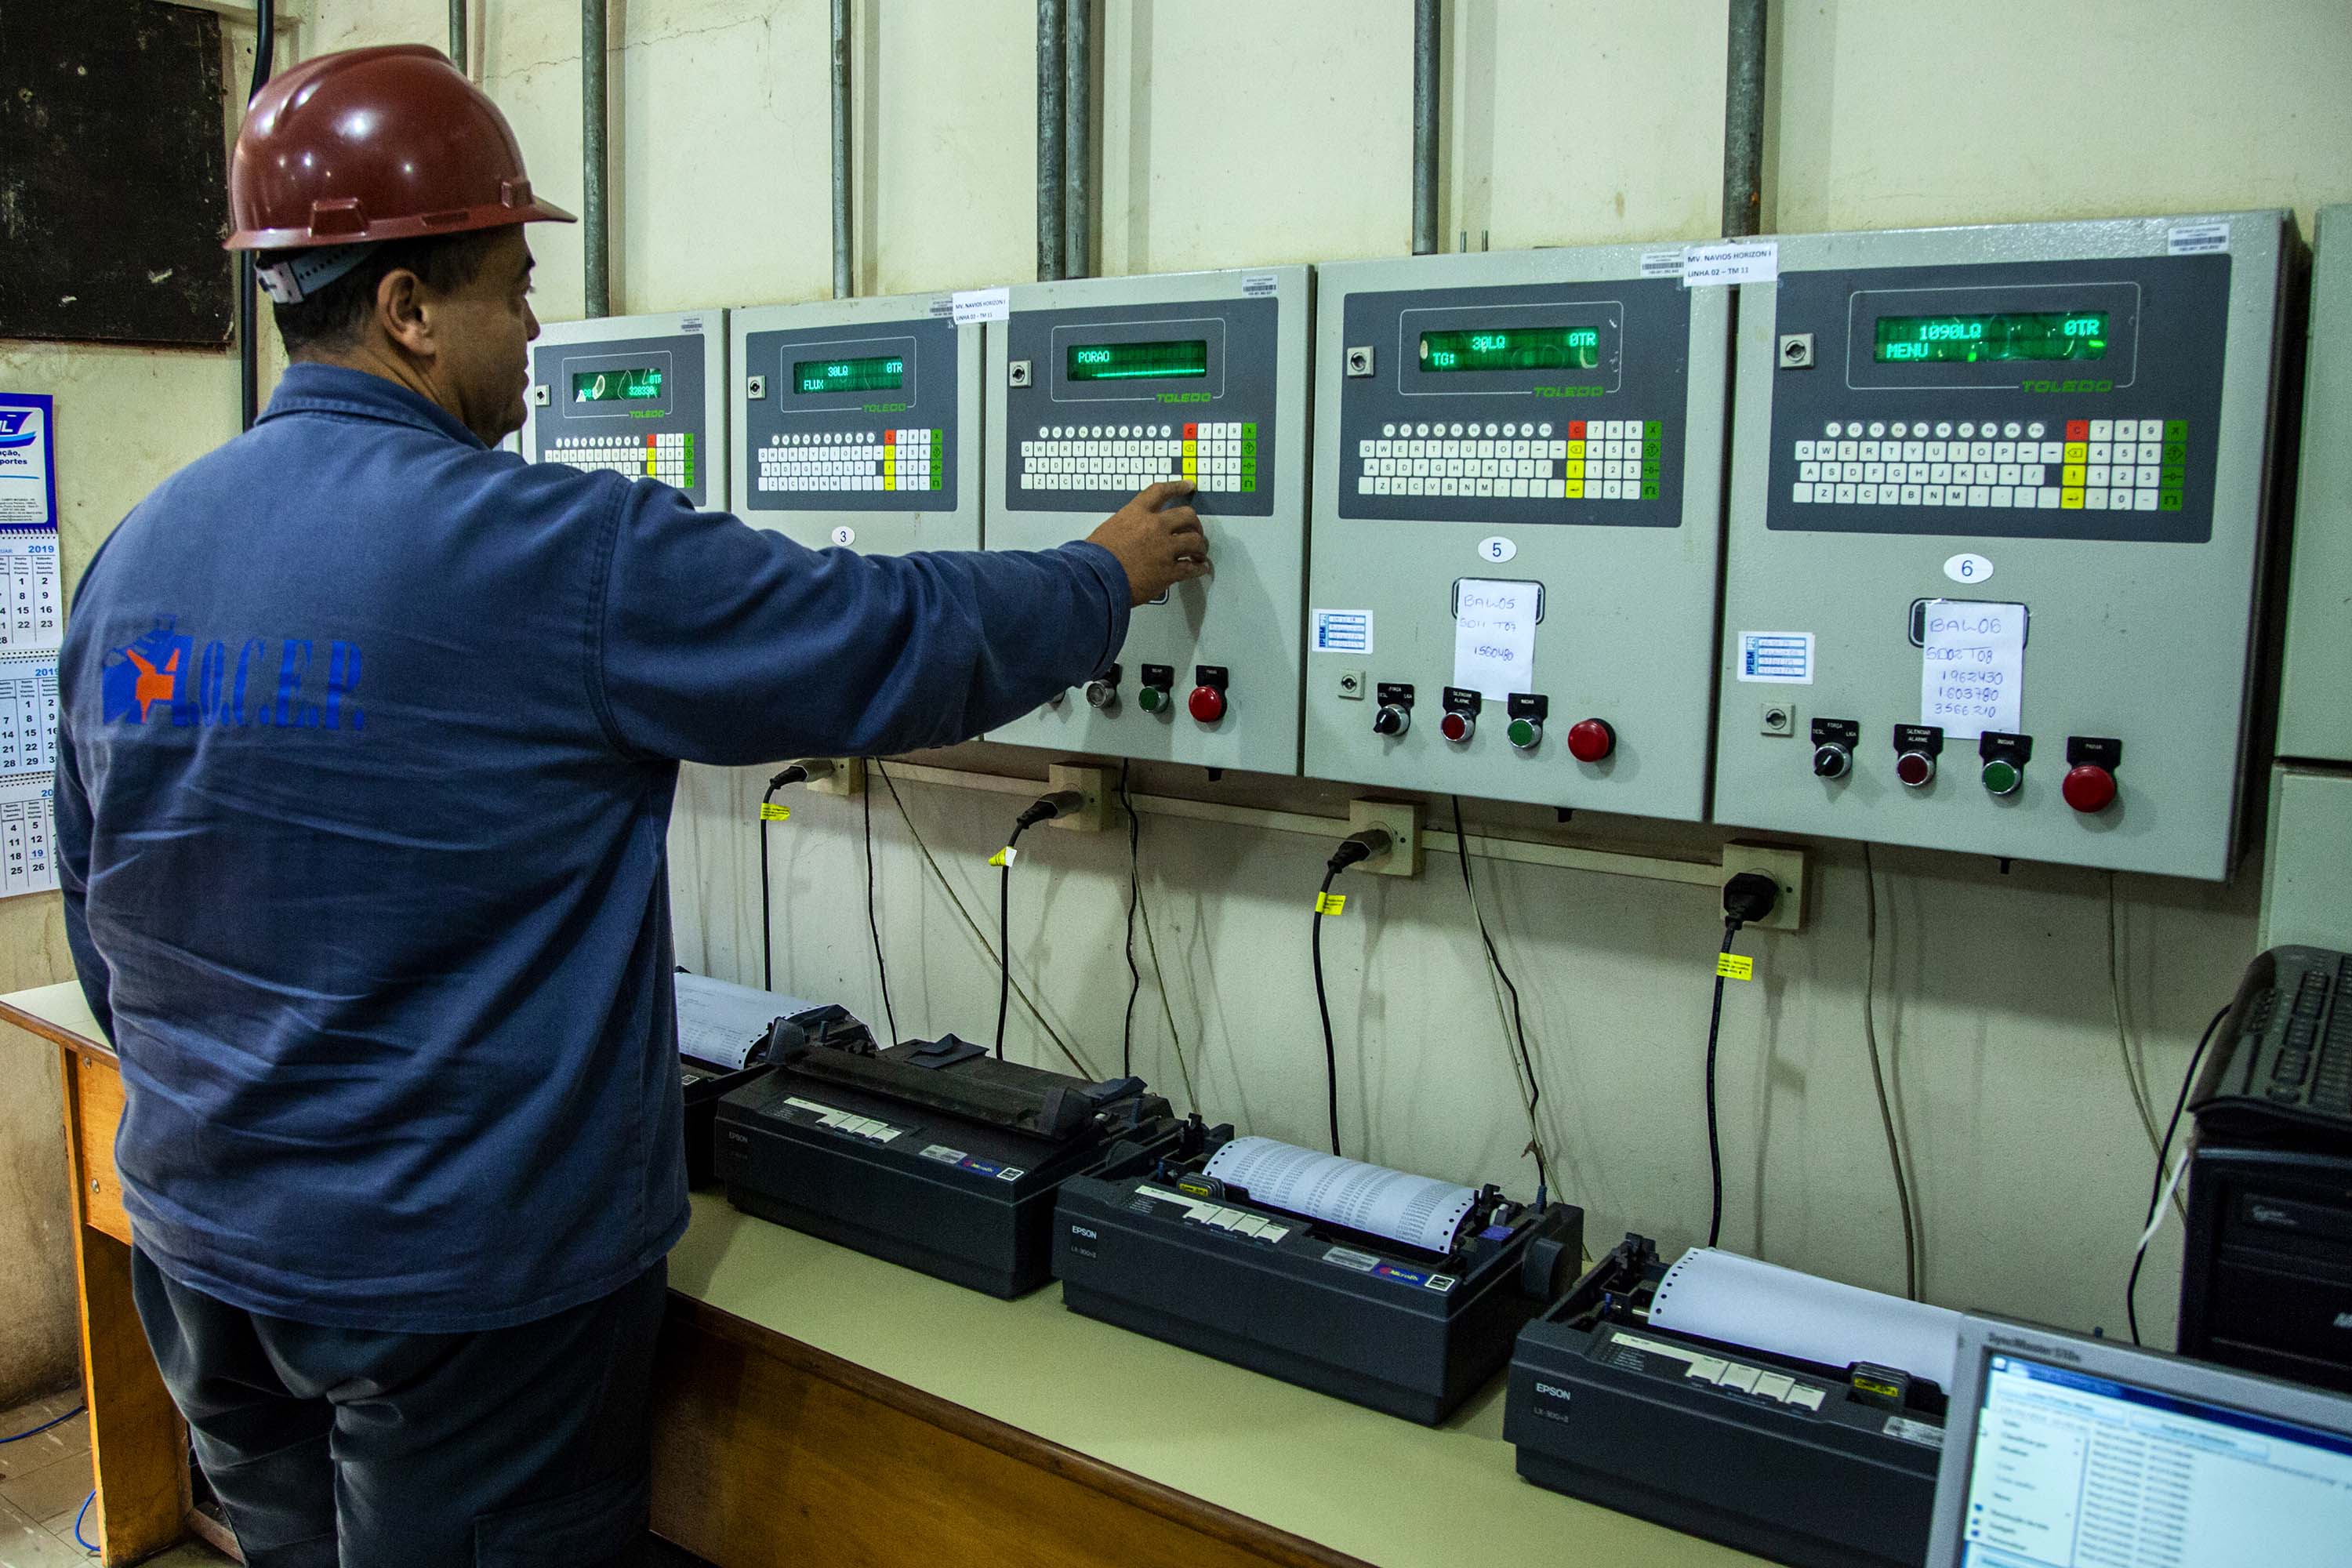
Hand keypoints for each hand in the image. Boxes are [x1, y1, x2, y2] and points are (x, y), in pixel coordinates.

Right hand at [1084, 481, 1209, 605]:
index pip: (1161, 492)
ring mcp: (1164, 549)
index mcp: (1136, 514)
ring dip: (1200, 547)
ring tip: (1199, 553)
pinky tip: (1200, 569)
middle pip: (1187, 515)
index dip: (1177, 487)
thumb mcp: (1108, 530)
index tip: (1187, 485)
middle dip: (1195, 523)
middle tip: (1195, 530)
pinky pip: (1192, 568)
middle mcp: (1154, 527)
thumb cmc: (1095, 559)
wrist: (1094, 579)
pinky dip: (1199, 568)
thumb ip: (1127, 527)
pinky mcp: (1168, 571)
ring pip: (1195, 541)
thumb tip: (1135, 535)